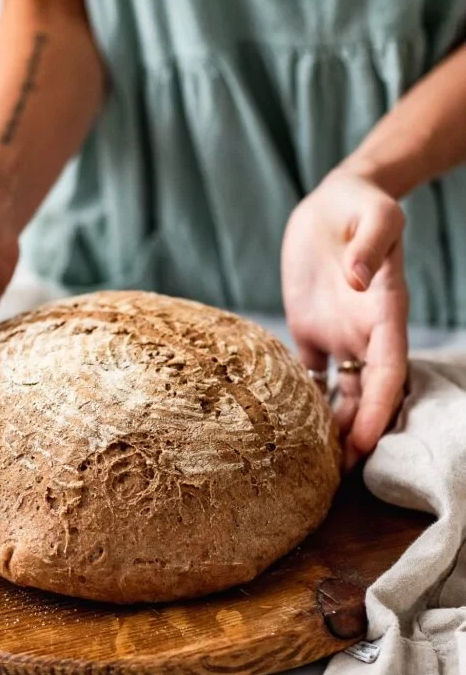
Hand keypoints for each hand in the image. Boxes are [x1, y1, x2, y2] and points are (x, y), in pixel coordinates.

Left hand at [281, 168, 408, 468]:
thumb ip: (371, 241)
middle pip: (367, 395)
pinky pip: (307, 374)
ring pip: (339, 393)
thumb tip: (357, 276)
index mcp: (385, 312)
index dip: (379, 409)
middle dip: (357, 434)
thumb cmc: (361, 203)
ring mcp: (337, 335)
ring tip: (313, 467)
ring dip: (331, 428)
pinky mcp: (310, 330)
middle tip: (337, 476)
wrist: (336, 198)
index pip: (389, 371)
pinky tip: (284, 429)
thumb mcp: (375, 212)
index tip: (364, 442)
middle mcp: (364, 333)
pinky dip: (302, 402)